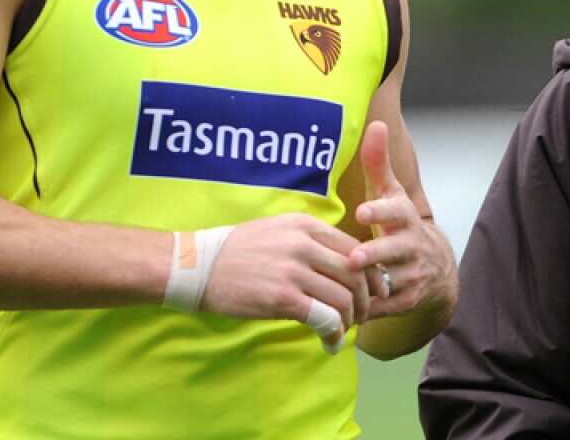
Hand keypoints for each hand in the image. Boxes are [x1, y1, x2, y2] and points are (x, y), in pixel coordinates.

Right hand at [200, 213, 361, 348]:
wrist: (194, 266)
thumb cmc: (235, 251)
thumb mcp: (277, 230)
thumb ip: (310, 241)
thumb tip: (343, 265)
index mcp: (306, 226)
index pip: (357, 250)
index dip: (372, 274)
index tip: (375, 291)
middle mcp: (304, 244)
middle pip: (356, 275)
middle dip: (366, 301)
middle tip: (362, 316)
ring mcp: (294, 271)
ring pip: (344, 299)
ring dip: (351, 321)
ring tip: (343, 331)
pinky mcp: (282, 298)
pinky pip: (325, 319)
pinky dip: (334, 335)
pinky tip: (330, 344)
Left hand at [351, 121, 454, 320]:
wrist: (436, 269)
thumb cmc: (400, 224)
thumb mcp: (391, 196)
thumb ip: (378, 165)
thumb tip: (374, 124)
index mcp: (406, 218)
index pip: (397, 212)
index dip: (381, 212)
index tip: (363, 213)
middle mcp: (412, 246)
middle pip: (395, 251)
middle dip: (376, 254)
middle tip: (355, 258)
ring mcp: (412, 275)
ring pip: (389, 282)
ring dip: (368, 286)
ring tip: (348, 288)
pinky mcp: (407, 301)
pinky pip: (383, 308)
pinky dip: (365, 310)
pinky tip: (343, 311)